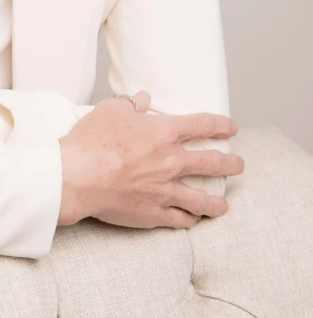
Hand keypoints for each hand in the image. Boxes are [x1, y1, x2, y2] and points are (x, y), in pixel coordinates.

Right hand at [58, 91, 244, 228]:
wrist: (78, 176)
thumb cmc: (92, 140)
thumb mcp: (110, 110)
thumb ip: (129, 103)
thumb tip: (141, 98)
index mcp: (164, 132)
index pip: (203, 125)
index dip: (221, 125)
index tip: (232, 127)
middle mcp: (171, 161)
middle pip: (212, 162)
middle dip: (230, 163)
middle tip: (239, 164)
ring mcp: (165, 190)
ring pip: (202, 198)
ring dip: (217, 201)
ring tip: (224, 204)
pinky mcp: (154, 213)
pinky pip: (180, 218)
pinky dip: (190, 219)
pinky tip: (194, 220)